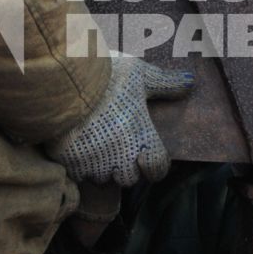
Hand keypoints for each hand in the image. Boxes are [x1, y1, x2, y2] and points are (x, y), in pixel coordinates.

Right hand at [47, 54, 193, 186]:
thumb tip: (191, 82)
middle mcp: (120, 158)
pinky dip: (77, 165)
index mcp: (142, 138)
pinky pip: (77, 175)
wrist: (62, 82)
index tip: (147, 156)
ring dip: (100, 167)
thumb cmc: (106, 77)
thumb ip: (165, 83)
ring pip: (101, 178)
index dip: (154, 166)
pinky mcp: (69, 164)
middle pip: (128, 178)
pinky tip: (74, 146)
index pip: (157, 170)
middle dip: (125, 166)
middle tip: (117, 146)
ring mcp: (93, 164)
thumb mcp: (140, 75)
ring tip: (94, 144)